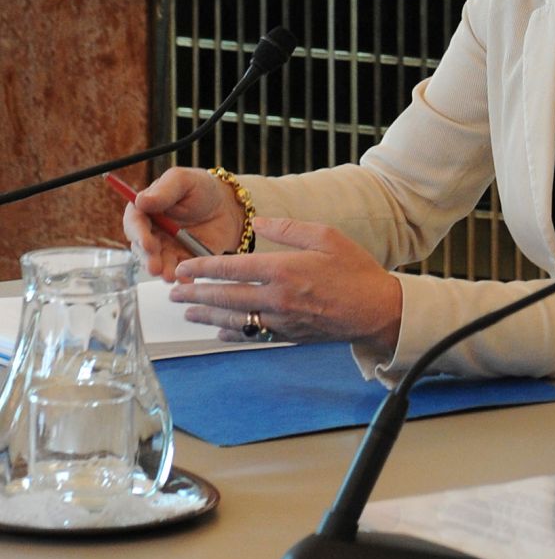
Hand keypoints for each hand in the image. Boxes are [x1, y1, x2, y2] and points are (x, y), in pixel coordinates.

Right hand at [123, 167, 244, 280]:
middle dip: (148, 259)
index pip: (134, 223)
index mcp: (146, 210)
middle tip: (156, 266)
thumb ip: (164, 190)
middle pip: (142, 249)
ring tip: (171, 276)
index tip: (148, 243)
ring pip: (158, 263)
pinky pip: (179, 272)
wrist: (228, 206)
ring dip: (163, 271)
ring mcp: (165, 249)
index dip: (139, 234)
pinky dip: (182, 277)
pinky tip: (187, 280)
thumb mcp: (184, 181)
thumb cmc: (202, 188)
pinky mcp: (181, 261)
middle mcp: (151, 232)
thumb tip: (140, 200)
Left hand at [169, 218, 403, 353]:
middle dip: (196, 294)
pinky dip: (230, 333)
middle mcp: (277, 298)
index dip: (203, 268)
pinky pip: (251, 335)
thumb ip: (289, 228)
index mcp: (284, 269)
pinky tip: (218, 330)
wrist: (376, 309)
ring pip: (233, 319)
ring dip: (206, 315)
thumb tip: (260, 222)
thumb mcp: (327, 236)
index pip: (232, 269)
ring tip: (188, 311)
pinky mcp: (287, 336)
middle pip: (225, 297)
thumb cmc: (355, 270)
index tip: (185, 267)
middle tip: (174, 292)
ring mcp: (280, 321)